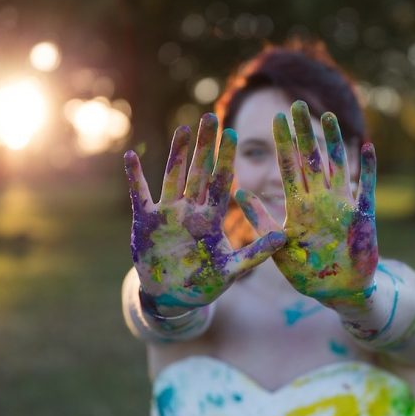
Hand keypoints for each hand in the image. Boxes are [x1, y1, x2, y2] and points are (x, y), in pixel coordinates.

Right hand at [124, 114, 285, 316]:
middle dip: (205, 146)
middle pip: (199, 171)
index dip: (226, 158)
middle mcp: (191, 210)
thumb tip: (283, 237)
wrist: (173, 298)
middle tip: (210, 117)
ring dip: (177, 153)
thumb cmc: (205, 282)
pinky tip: (131, 156)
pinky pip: (140, 195)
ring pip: (173, 176)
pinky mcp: (146, 222)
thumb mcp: (233, 269)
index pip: (221, 181)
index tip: (234, 133)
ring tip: (183, 129)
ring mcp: (168, 214)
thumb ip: (256, 253)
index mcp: (211, 218)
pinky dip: (135, 177)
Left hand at [235, 101, 377, 310]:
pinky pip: (367, 188)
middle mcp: (321, 201)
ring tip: (328, 117)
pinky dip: (368, 168)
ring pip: (337, 166)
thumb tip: (238, 191)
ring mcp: (343, 206)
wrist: (338, 292)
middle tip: (297, 104)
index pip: (289, 168)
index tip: (276, 119)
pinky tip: (367, 146)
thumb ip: (260, 220)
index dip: (284, 143)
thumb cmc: (307, 272)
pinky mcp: (363, 216)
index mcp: (299, 207)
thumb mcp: (277, 246)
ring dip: (334, 142)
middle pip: (312, 159)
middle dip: (304, 133)